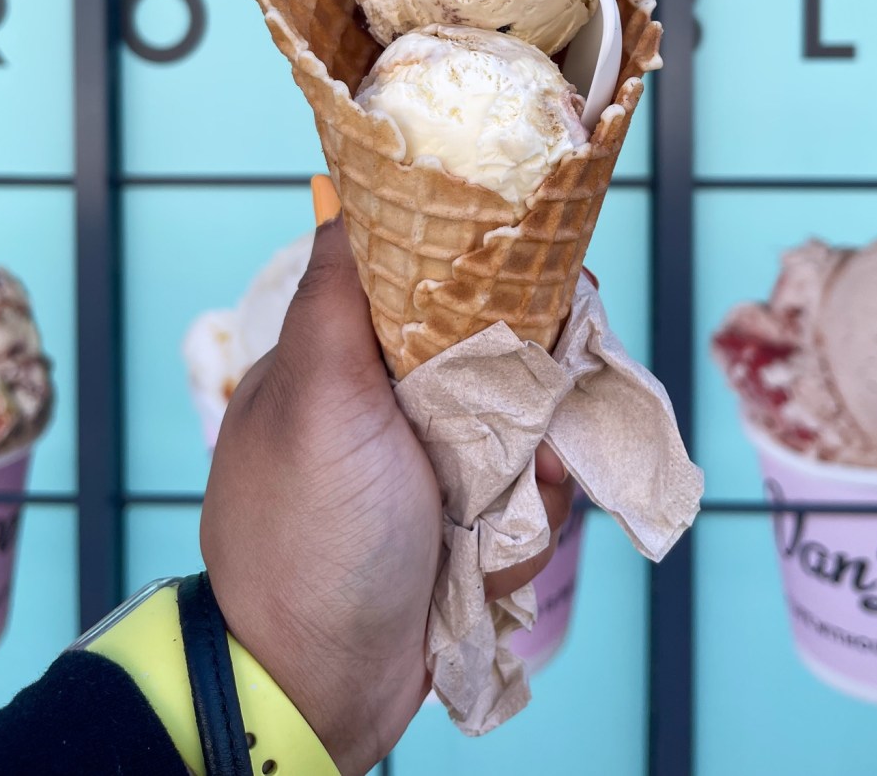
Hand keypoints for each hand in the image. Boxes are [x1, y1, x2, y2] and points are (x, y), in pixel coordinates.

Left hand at [201, 195, 573, 775]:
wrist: (320, 686)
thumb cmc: (312, 532)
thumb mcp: (316, 397)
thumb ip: (337, 296)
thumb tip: (345, 190)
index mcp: (343, 355)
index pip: (428, 278)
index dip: (493, 265)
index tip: (550, 266)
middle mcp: (386, 400)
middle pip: (491, 347)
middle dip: (537, 368)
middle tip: (564, 387)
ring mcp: (426, 465)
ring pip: (521, 424)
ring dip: (540, 456)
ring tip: (532, 488)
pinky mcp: (460, 523)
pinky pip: (522, 496)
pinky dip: (530, 517)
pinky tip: (512, 538)